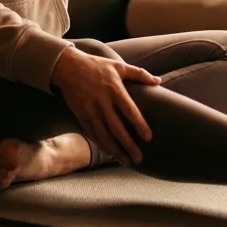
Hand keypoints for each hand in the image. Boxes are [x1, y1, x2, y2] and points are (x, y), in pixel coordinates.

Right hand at [50, 47, 160, 165]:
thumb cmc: (96, 65)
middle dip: (129, 145)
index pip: (129, 111)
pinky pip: (93, 134)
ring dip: (115, 150)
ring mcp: (90, 110)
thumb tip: (159, 81)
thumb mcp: (118, 66)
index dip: (139, 125)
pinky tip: (111, 154)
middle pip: (117, 128)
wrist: (68, 66)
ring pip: (104, 135)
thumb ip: (139, 74)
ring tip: (126, 161)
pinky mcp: (81, 115)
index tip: (148, 138)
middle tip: (139, 158)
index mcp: (114, 89)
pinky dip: (101, 145)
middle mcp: (102, 102)